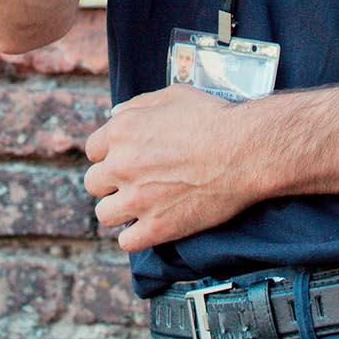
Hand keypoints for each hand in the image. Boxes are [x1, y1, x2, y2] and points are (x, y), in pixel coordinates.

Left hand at [83, 83, 264, 251]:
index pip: (93, 150)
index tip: (125, 160)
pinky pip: (126, 242)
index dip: (109, 155)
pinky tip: (149, 227)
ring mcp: (137, 199)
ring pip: (104, 214)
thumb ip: (139, 104)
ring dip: (119, 211)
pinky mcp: (157, 227)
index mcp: (121, 131)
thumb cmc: (213, 119)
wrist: (245, 151)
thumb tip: (116, 113)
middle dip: (111, 184)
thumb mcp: (173, 96)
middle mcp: (121, 165)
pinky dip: (135, 237)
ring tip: (139, 207)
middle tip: (134, 183)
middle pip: (94, 183)